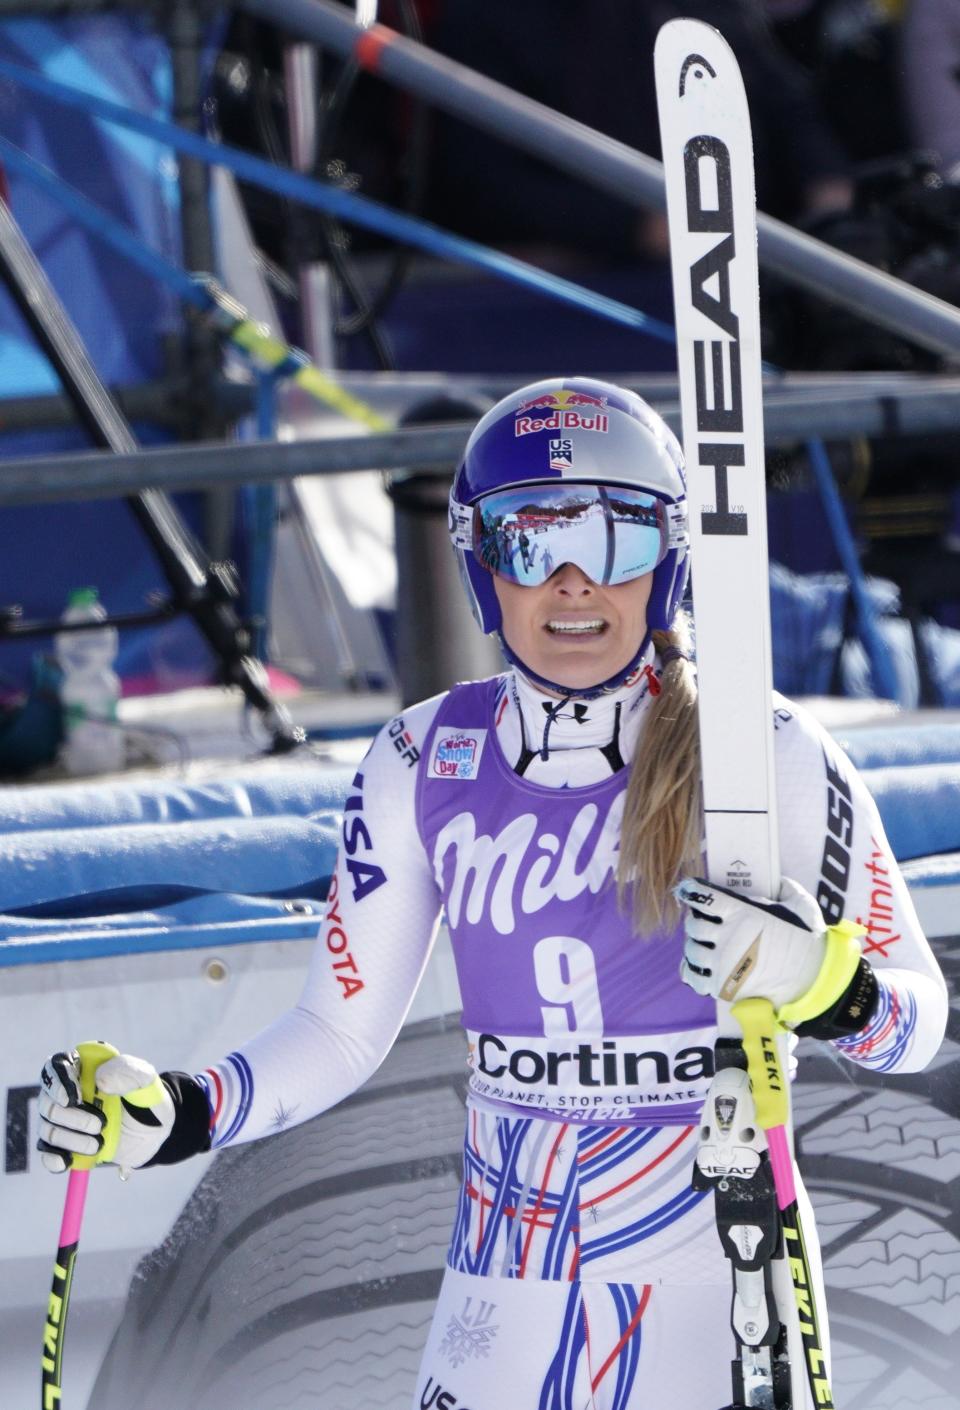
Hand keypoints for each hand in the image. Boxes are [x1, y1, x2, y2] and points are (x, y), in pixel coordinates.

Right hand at [38, 1049, 174, 1173]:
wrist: (155, 1132)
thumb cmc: (148, 1100)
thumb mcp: (147, 1083)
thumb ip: (129, 1074)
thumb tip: (100, 1078)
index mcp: (85, 1068)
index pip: (56, 1066)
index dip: (58, 1082)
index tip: (73, 1098)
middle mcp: (67, 1092)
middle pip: (48, 1101)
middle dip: (71, 1117)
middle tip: (100, 1125)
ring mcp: (63, 1120)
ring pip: (48, 1128)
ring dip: (70, 1139)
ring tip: (99, 1144)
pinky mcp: (65, 1145)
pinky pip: (46, 1153)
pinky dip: (54, 1159)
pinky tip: (68, 1161)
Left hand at [676, 875, 828, 1010]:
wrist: (815, 982)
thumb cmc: (808, 941)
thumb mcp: (801, 904)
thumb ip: (784, 887)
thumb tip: (776, 880)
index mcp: (742, 913)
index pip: (704, 897)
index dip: (692, 891)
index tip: (689, 890)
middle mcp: (727, 937)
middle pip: (693, 925)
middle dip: (695, 920)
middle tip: (702, 921)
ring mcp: (723, 964)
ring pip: (691, 950)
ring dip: (693, 945)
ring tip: (702, 944)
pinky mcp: (724, 987)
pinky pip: (694, 978)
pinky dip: (692, 970)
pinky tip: (699, 965)